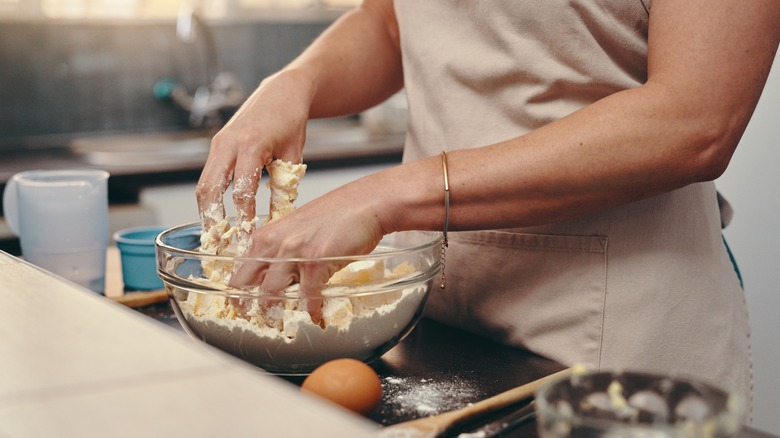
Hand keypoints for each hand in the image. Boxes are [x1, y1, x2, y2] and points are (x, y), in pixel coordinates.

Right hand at [196, 71, 311, 250]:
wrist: (282, 91)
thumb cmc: (292, 121)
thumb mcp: (293, 156)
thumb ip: (284, 186)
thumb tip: (278, 220)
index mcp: (252, 145)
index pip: (242, 191)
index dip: (244, 219)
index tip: (250, 240)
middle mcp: (229, 144)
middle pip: (209, 189)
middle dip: (212, 219)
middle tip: (219, 244)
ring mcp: (219, 144)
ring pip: (203, 184)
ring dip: (206, 211)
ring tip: (214, 236)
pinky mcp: (217, 146)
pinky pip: (209, 176)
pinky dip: (210, 198)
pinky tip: (218, 217)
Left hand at [228, 180, 385, 320]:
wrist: (365, 204)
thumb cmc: (336, 215)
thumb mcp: (298, 229)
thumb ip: (282, 249)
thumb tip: (276, 275)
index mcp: (267, 235)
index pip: (240, 269)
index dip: (238, 291)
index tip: (243, 306)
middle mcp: (275, 243)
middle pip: (247, 283)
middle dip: (249, 306)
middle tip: (258, 319)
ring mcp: (294, 252)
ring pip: (271, 292)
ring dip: (277, 310)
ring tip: (285, 320)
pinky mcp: (316, 262)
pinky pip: (308, 296)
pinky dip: (312, 309)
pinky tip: (317, 313)